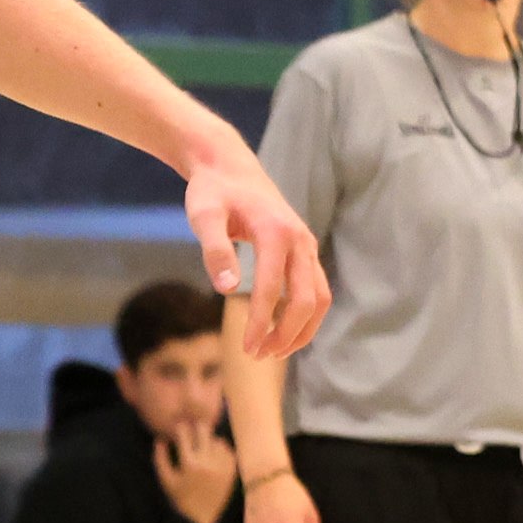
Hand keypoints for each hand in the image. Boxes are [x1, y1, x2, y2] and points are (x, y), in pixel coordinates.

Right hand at [152, 422, 239, 522]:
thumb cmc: (180, 499)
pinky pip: (227, 450)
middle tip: (193, 432)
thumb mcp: (166, 480)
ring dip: (209, 440)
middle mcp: (207, 462)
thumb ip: (160, 458)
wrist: (202, 519)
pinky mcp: (231, 470)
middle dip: (196, 428)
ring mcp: (222, 466)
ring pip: (216, 439)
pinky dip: (220, 450)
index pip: (184, 433)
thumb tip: (160, 439)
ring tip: (202, 447)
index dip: (180, 429)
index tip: (179, 430)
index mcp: (189, 464)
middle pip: (203, 430)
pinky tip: (213, 456)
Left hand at [183, 138, 326, 359]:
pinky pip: (316, 290)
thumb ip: (215, 249)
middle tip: (258, 356)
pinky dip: (305, 316)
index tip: (246, 350)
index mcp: (276, 231)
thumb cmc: (212, 191)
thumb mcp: (203, 215)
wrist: (230, 166)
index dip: (260, 323)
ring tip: (274, 352)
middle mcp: (299, 239)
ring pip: (320, 298)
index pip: (272, 289)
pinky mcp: (305, 251)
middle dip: (286, 333)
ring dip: (302, 329)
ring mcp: (307, 245)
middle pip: (306, 299)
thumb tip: (227, 289)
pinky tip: (282, 331)